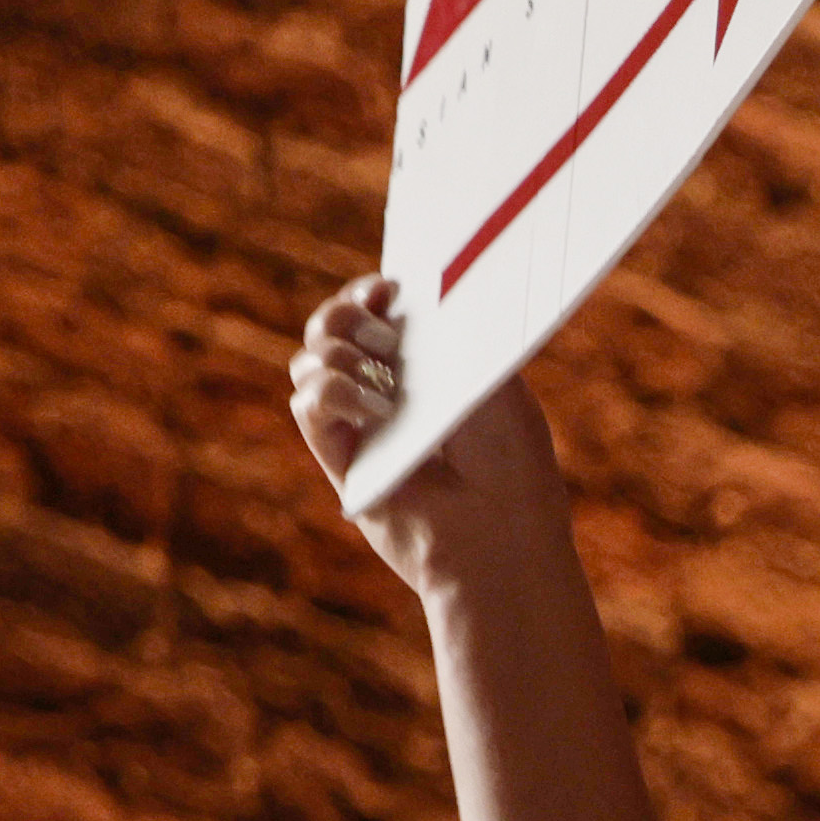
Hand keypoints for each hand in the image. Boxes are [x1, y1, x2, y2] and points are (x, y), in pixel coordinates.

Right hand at [287, 274, 568, 598]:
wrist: (500, 534)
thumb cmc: (513, 463)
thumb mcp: (497, 381)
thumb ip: (454, 332)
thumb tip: (412, 294)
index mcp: (428, 367)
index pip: (376, 312)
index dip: (370, 292)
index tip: (388, 286)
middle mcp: (387, 391)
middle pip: (332, 327)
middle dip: (345, 313)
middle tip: (386, 333)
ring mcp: (360, 424)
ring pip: (309, 360)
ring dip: (337, 352)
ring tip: (387, 386)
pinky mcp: (340, 457)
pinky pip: (306, 404)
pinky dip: (331, 393)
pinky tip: (377, 413)